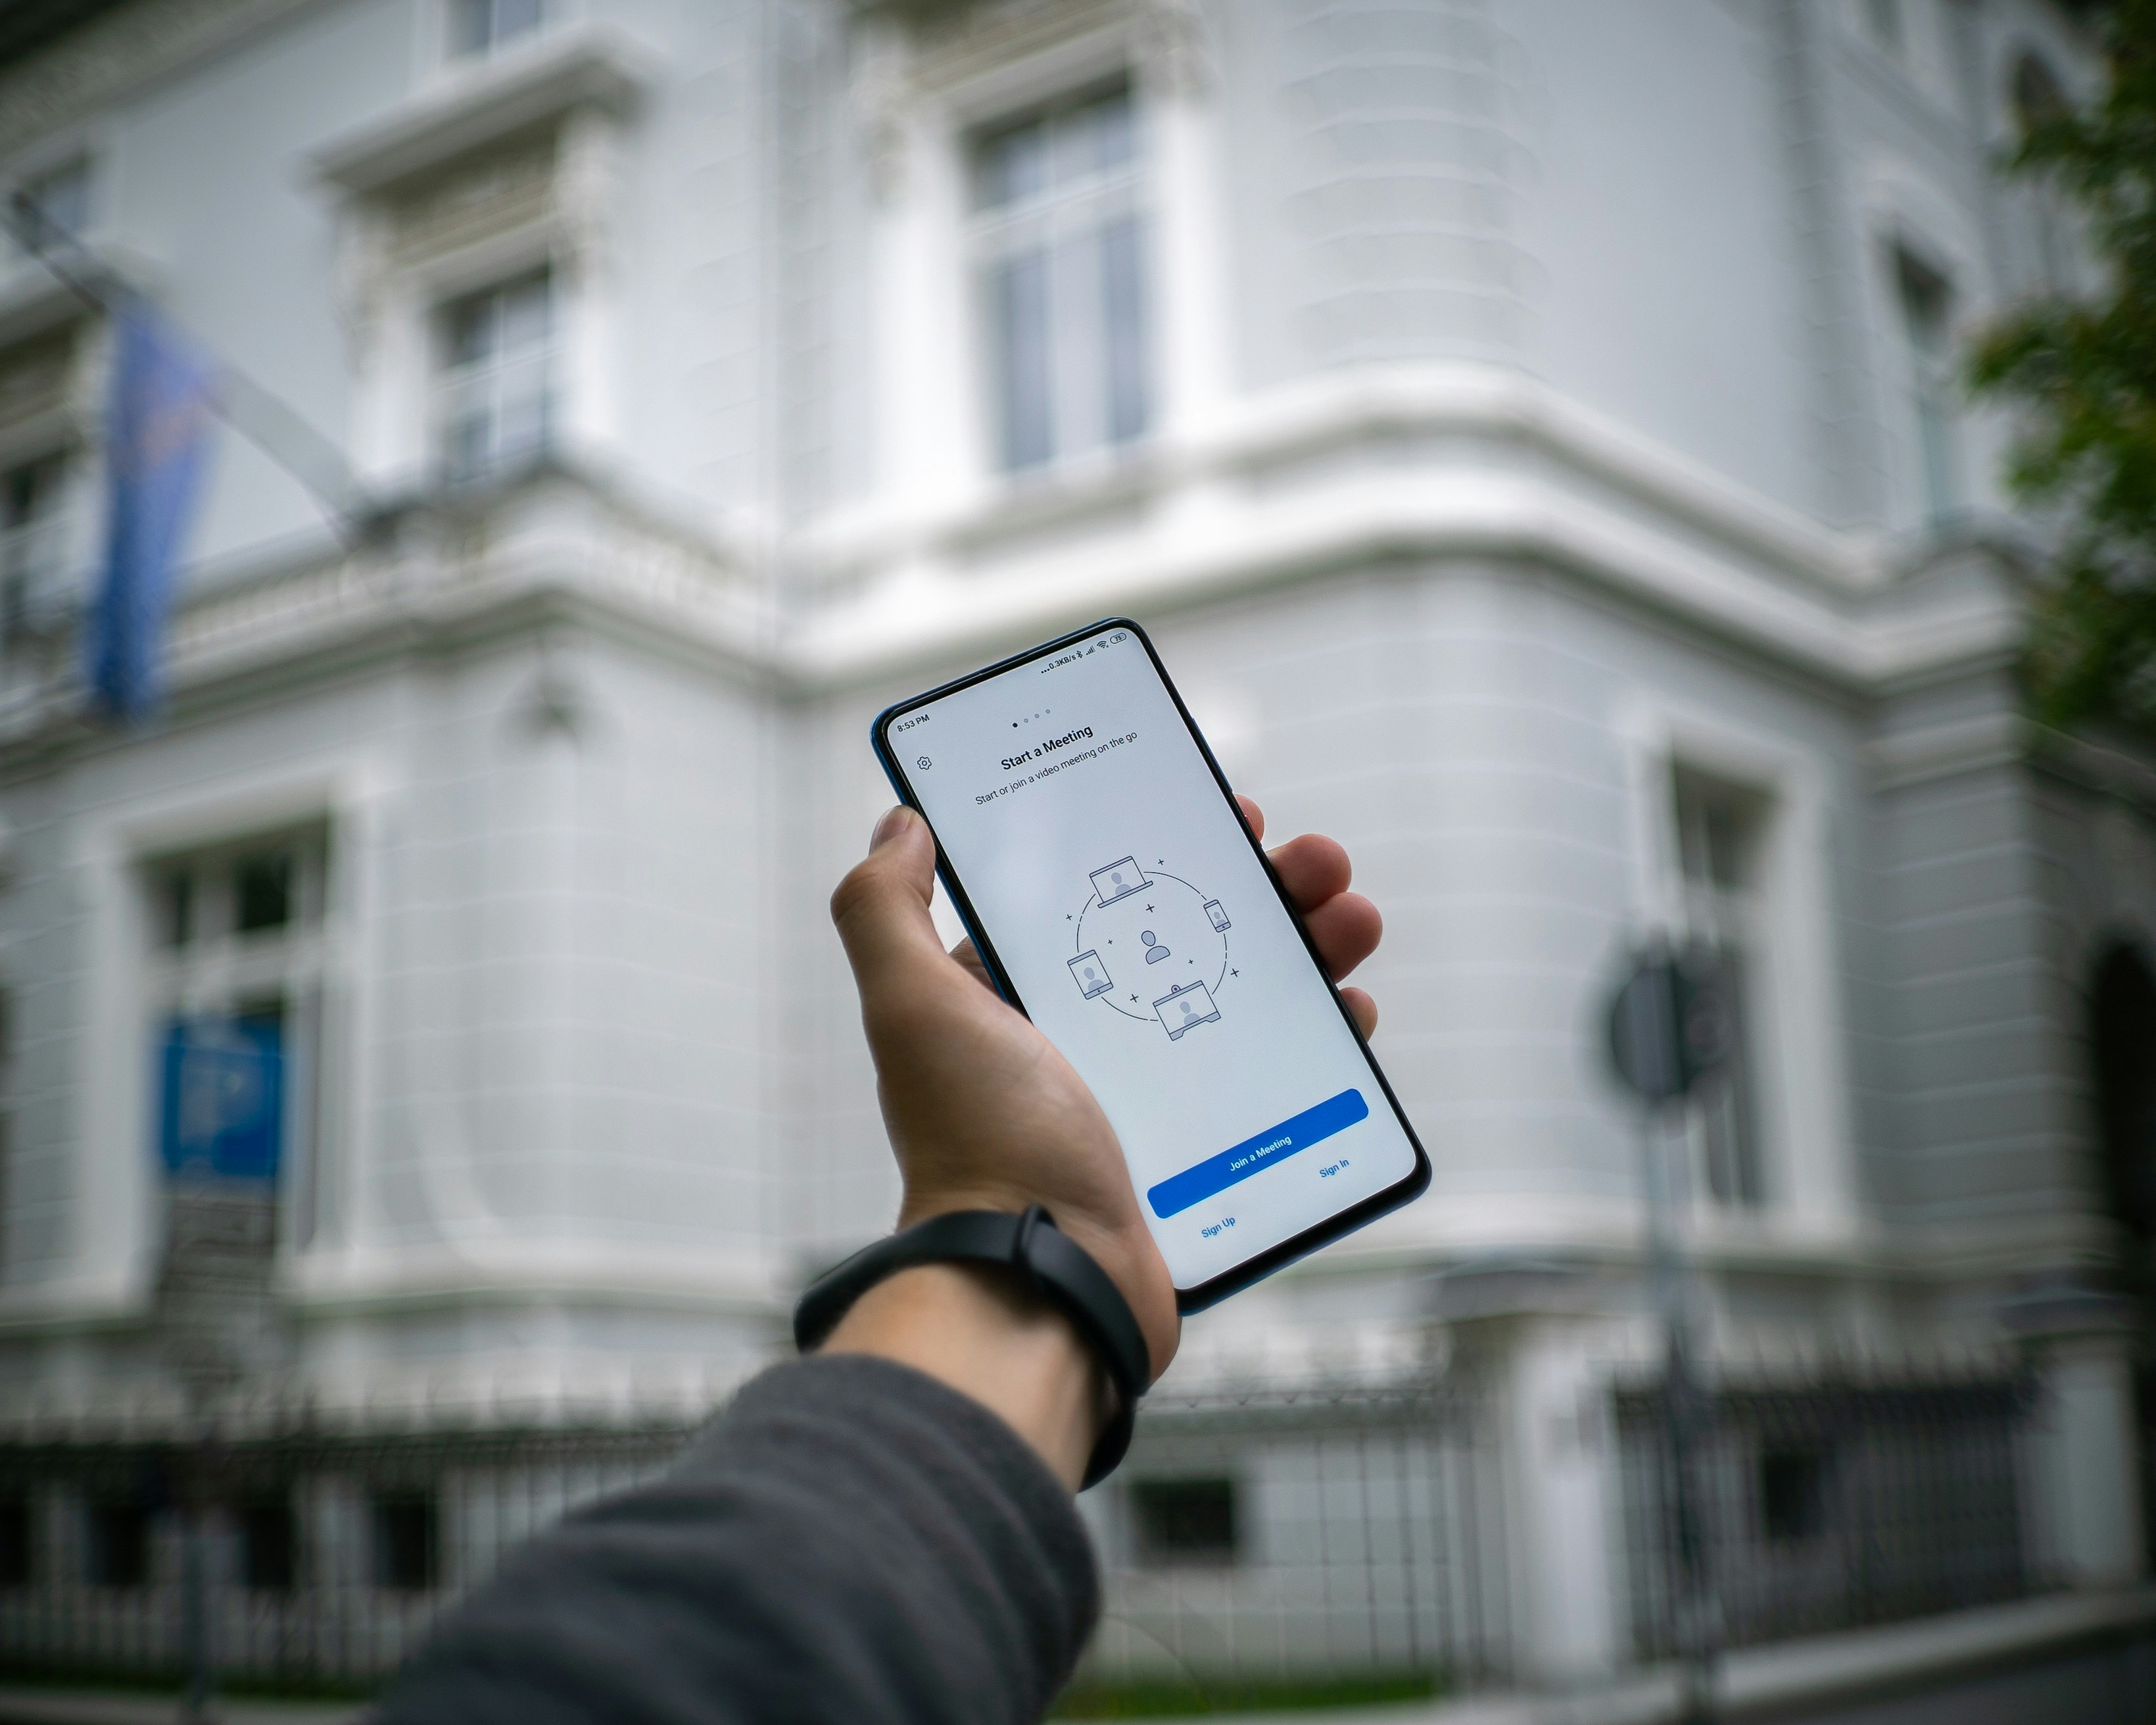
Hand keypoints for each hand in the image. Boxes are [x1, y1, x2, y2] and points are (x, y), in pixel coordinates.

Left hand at [827, 798, 1381, 1381]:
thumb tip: (900, 824)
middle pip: (1194, 934)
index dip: (1169, 844)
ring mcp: (1150, 1095)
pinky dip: (1320, 1033)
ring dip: (1309, 945)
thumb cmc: (981, 1144)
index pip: (1105, 893)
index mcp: (1020, 997)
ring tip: (1354, 920)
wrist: (1044, 1285)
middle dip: (1264, 887)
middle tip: (1317, 862)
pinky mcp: (1206, 1147)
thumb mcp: (915, 1009)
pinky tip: (1350, 1008)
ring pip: (1247, 995)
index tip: (1227, 814)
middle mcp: (1085, 1040)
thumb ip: (884, 911)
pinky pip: (1276, 1074)